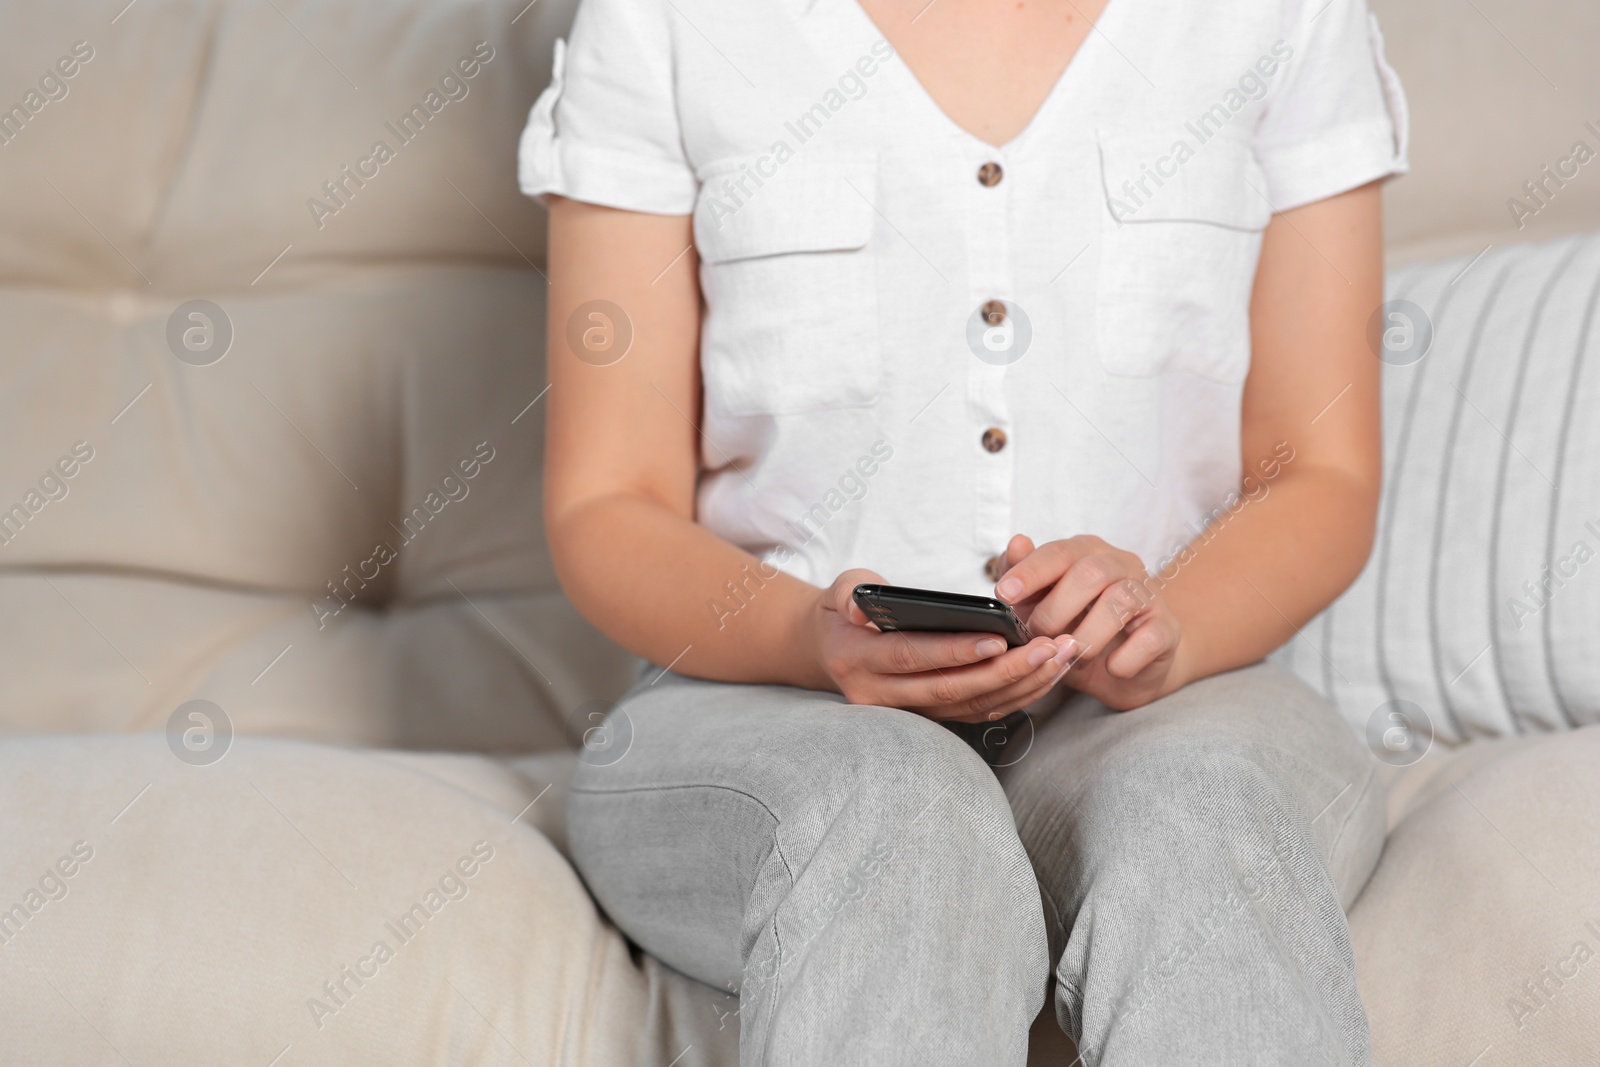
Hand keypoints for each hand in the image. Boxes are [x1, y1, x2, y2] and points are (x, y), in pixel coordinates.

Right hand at [806, 569, 1076, 721]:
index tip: (999, 637)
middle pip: (951, 690)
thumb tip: (862, 606)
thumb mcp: (838, 591)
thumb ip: (849, 593)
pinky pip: (979, 712)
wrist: (831, 650)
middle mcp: (880, 697)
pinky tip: (1049, 674)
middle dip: (1006, 671)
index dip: (955, 651)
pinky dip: (1017, 696)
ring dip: (1022, 685)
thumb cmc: (844, 612)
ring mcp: (907, 714)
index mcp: (857, 663)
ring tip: (1062, 656)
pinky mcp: (931, 719)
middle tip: (1050, 647)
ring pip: (971, 706)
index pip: (912, 658)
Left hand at [993, 535, 1184, 710]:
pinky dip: (1123, 659)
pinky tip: (1109, 667)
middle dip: (1055, 609)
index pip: (1059, 552)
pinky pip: (1148, 638)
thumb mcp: (1042, 604)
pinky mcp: (1166, 629)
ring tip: (1072, 655)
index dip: (1030, 572)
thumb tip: (1016, 543)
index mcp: (1087, 552)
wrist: (1125, 666)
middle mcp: (1121, 565)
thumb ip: (1025, 575)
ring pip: (1120, 601)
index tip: (1004, 593)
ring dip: (1088, 635)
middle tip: (1038, 637)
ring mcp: (1148, 595)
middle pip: (1089, 572)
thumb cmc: (1077, 627)